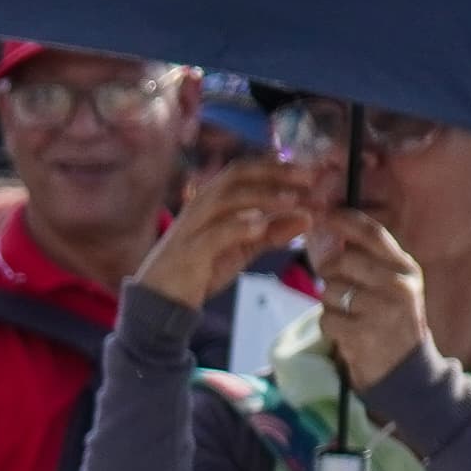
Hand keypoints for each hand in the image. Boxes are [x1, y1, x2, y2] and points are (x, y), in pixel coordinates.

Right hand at [137, 158, 319, 311]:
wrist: (158, 304)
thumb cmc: (199, 271)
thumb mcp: (243, 250)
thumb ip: (272, 233)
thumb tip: (308, 217)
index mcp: (212, 201)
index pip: (245, 171)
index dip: (278, 166)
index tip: (312, 169)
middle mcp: (200, 207)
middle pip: (236, 176)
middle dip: (275, 173)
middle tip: (310, 177)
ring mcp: (192, 228)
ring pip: (226, 199)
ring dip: (262, 196)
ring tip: (292, 200)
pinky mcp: (188, 253)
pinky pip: (213, 233)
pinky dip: (238, 226)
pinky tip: (261, 226)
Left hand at [305, 208, 431, 389]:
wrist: (406, 370)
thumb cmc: (391, 322)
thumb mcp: (390, 286)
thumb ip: (364, 262)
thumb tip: (322, 236)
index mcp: (406, 268)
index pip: (374, 234)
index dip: (347, 220)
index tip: (326, 214)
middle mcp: (398, 285)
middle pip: (342, 261)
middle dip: (330, 273)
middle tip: (343, 290)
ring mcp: (381, 309)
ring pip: (330, 290)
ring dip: (331, 304)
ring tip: (352, 316)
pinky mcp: (363, 333)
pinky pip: (326, 318)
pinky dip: (330, 326)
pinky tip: (350, 333)